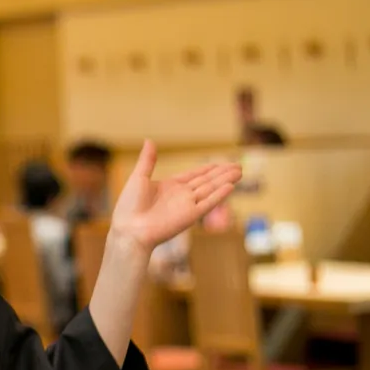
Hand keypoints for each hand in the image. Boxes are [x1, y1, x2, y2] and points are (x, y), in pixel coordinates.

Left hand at [109, 140, 240, 251]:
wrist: (129, 229)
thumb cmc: (129, 206)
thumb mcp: (139, 177)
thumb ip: (148, 160)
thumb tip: (149, 140)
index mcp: (169, 187)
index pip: (193, 176)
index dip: (207, 169)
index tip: (219, 164)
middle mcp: (181, 196)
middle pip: (206, 181)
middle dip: (222, 173)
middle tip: (238, 165)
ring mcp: (187, 205)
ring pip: (211, 189)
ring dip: (225, 180)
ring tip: (239, 171)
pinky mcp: (190, 215)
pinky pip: (208, 203)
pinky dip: (219, 195)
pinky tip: (231, 186)